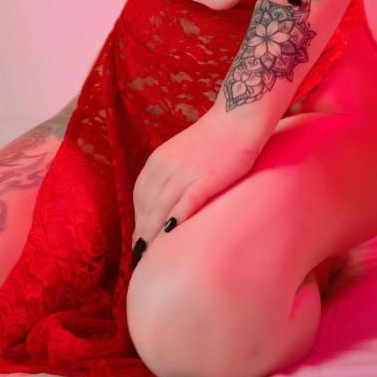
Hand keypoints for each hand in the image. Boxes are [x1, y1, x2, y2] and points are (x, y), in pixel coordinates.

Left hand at [131, 107, 264, 255]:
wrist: (238, 117)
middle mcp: (165, 166)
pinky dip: (175, 220)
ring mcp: (185, 172)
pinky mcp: (206, 178)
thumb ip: (172, 173)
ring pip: (160, 209)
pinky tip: (170, 236)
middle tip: (140, 259)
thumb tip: (167, 201)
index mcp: (158, 160)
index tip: (138, 242)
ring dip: (153, 235)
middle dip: (142, 234)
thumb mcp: (183, 153)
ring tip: (151, 258)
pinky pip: (185, 203)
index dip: (138, 221)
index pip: (140, 197)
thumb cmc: (216, 137)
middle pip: (146, 207)